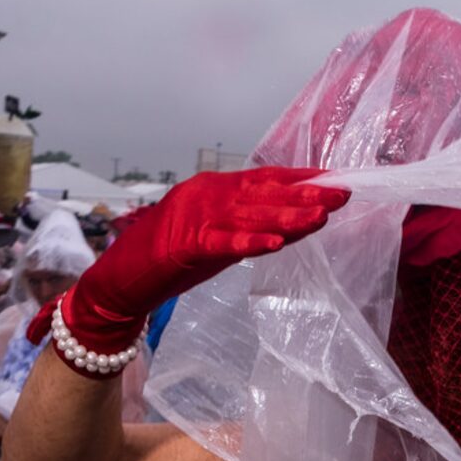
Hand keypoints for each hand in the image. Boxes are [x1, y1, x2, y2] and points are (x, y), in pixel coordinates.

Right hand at [28, 167, 348, 361]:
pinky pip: (222, 243)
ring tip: (320, 216)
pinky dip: (249, 242)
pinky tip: (275, 245)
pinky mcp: (183, 245)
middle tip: (342, 194)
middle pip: (264, 193)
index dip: (302, 180)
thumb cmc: (168, 259)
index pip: (266, 179)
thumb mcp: (216, 235)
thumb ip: (247, 224)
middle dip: (305, 195)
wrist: (118, 281)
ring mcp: (194, 218)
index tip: (336, 180)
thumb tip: (292, 221)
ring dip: (286, 216)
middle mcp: (206, 194)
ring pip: (249, 215)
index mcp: (214, 188)